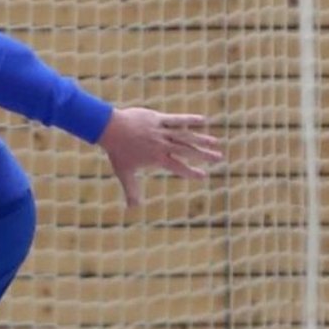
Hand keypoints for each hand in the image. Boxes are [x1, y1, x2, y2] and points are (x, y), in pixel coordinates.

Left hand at [97, 107, 223, 207]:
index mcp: (157, 159)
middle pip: (187, 151)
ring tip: (215, 142)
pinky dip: (190, 119)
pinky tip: (203, 120)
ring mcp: (161, 132)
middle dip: (204, 155)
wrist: (109, 129)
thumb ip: (131, 190)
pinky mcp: (158, 119)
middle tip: (219, 158)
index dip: (191, 172)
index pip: (178, 167)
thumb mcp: (124, 173)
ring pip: (185, 135)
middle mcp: (162, 146)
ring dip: (201, 139)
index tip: (204, 176)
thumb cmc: (117, 152)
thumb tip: (132, 209)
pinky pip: (176, 119)